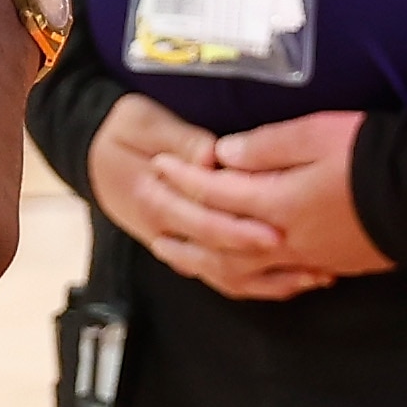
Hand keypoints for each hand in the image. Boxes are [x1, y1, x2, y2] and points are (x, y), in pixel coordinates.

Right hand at [86, 91, 328, 300]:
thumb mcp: (141, 121)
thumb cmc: (122, 130)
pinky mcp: (186, 252)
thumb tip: (211, 156)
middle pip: (218, 255)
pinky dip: (257, 285)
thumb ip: (179, 137)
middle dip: (268, 261)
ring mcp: (176, 247)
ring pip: (223, 277)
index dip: (238, 230)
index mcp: (153, 198)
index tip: (275, 233)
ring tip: (315, 277)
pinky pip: (221, 279)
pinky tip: (292, 282)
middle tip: (311, 259)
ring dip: (270, 281)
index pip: (201, 220)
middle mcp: (165, 231)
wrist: (92, 154)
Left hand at [164, 109, 394, 285]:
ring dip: (201, 260)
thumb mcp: (317, 134)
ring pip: (240, 269)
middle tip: (149, 209)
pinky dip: (245, 281)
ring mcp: (306, 258)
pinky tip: (235, 275)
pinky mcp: (327, 267)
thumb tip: (223, 155)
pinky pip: (272, 282)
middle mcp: (285, 238)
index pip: (217, 192)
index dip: (184, 177)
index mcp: (278, 201)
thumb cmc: (372, 156)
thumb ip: (267, 146)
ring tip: (173, 253)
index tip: (158, 162)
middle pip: (218, 237)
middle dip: (181, 222)